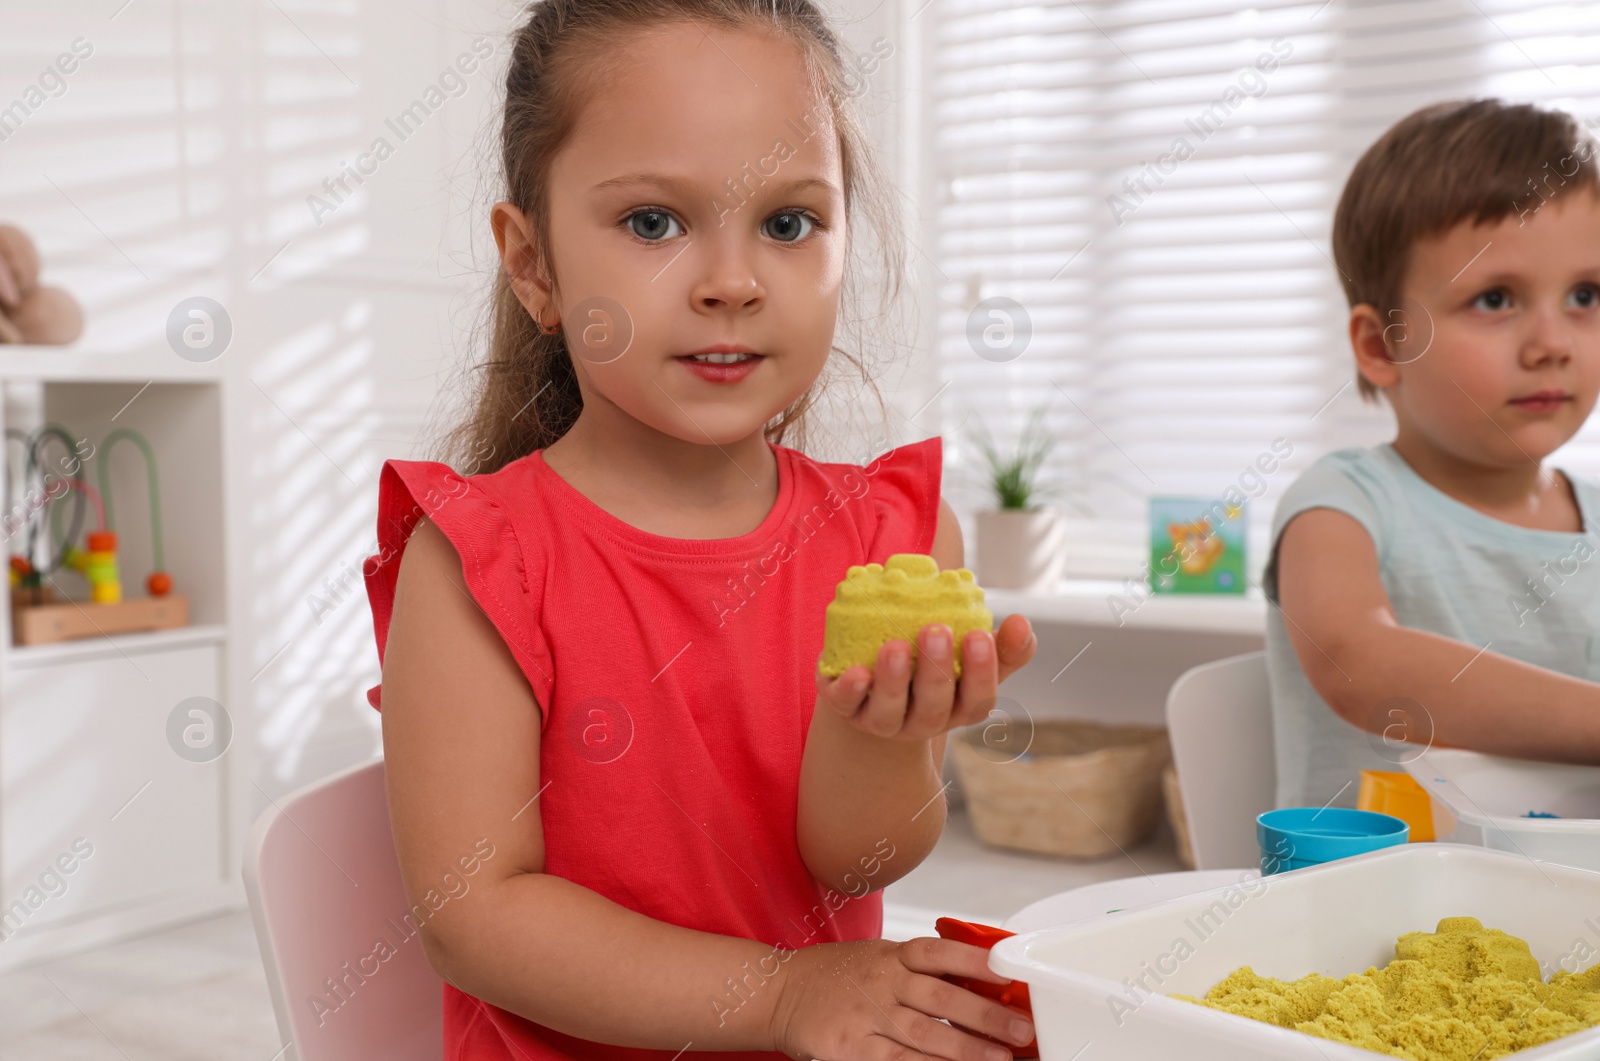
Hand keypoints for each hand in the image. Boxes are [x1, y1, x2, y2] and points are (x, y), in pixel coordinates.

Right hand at [768, 936, 1034, 1060]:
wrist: (777, 993)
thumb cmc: (833, 976)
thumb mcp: (875, 957)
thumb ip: (918, 970)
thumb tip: (975, 984)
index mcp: (891, 955)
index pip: (941, 952)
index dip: (977, 962)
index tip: (1010, 972)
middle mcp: (881, 982)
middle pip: (941, 998)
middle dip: (986, 1015)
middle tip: (1020, 1029)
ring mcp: (865, 1017)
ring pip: (925, 1036)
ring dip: (966, 1050)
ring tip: (999, 1058)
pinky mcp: (849, 1050)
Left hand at [816, 614, 1035, 740]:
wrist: (873, 672)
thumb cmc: (930, 658)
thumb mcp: (964, 649)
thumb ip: (996, 638)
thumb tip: (1024, 623)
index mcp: (957, 707)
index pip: (977, 700)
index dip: (981, 672)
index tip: (980, 635)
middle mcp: (921, 721)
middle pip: (933, 708)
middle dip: (936, 671)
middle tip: (937, 629)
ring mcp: (881, 720)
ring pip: (890, 711)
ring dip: (894, 680)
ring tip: (896, 645)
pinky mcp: (846, 708)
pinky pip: (846, 705)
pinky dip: (850, 691)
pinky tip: (857, 672)